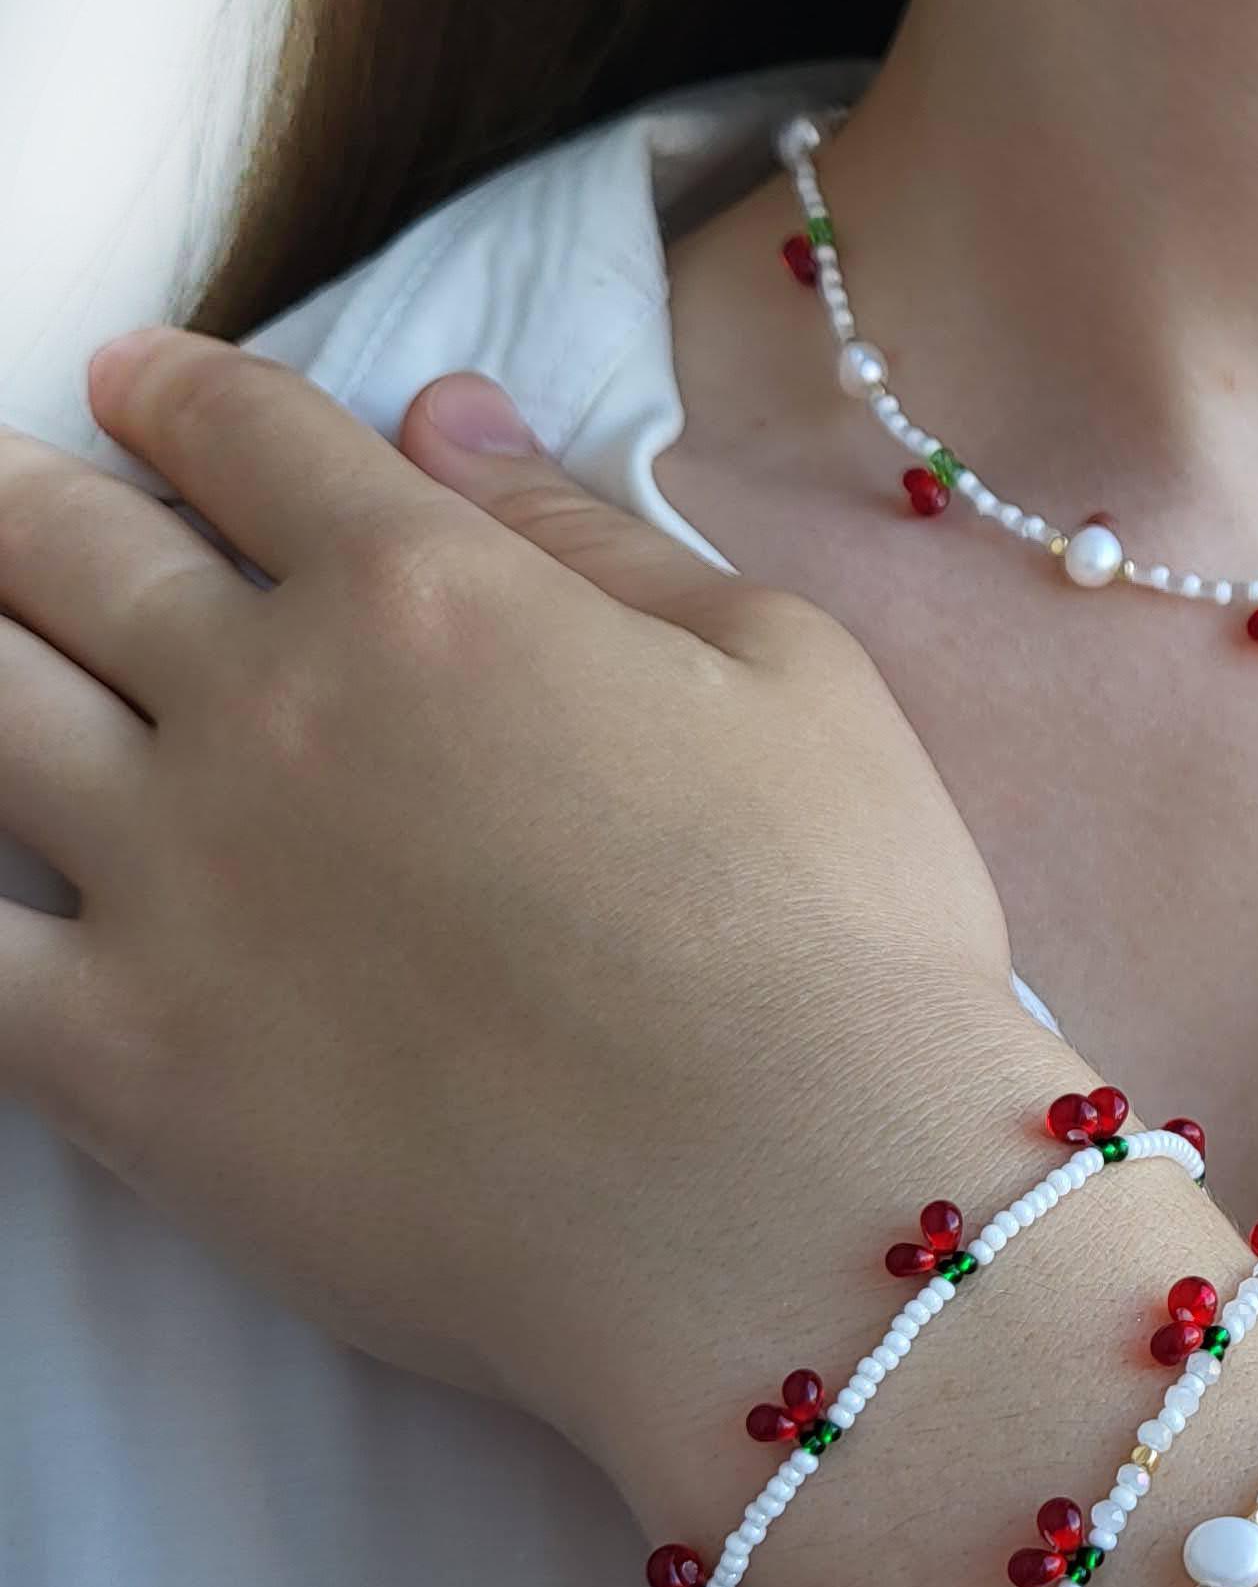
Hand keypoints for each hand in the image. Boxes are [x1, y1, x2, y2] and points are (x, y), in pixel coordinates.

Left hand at [0, 330, 1051, 1445]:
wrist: (798, 1204)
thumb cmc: (844, 937)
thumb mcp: (792, 677)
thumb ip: (596, 534)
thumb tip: (446, 416)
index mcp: (429, 593)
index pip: (248, 434)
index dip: (179, 390)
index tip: (139, 382)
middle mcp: (266, 704)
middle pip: (65, 547)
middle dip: (22, 497)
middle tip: (4, 492)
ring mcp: (170, 880)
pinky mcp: (119, 1060)